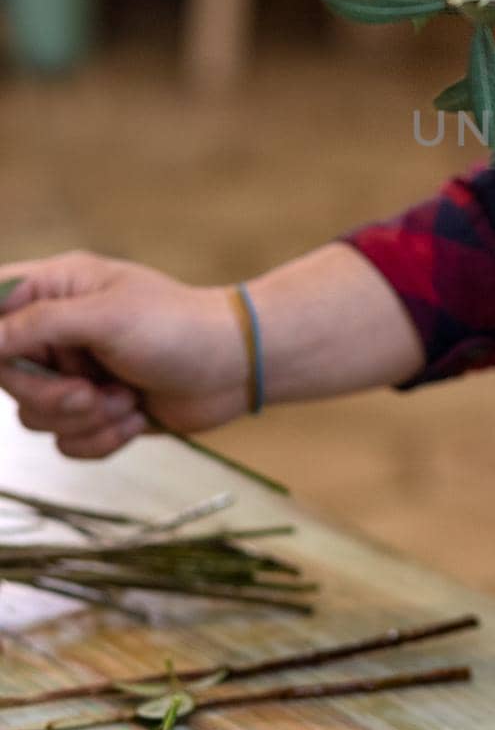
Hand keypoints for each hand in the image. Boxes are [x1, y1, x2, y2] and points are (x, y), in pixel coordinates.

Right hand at [0, 252, 249, 457]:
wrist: (236, 368)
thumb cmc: (180, 327)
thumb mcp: (106, 317)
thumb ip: (38, 323)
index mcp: (58, 289)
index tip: (8, 361)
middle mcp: (60, 330)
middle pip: (8, 374)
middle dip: (50, 395)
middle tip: (89, 393)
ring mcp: (76, 372)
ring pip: (34, 415)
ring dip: (84, 418)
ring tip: (126, 398)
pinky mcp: (96, 410)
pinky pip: (66, 441)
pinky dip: (102, 438)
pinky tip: (137, 414)